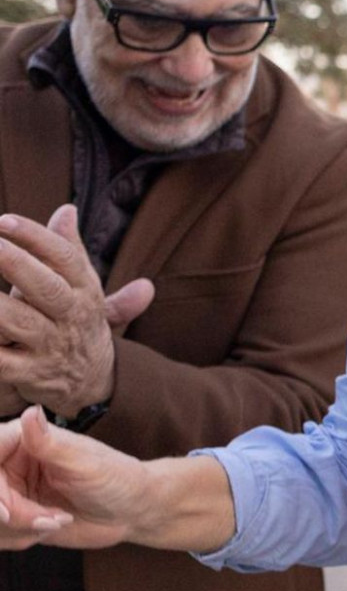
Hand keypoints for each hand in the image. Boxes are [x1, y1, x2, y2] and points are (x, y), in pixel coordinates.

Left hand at [0, 206, 153, 414]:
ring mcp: (49, 346)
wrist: (94, 380)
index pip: (65, 258)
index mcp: (85, 290)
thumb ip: (70, 249)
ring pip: (16, 322)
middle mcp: (71, 316)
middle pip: (46, 288)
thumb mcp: (84, 285)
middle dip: (14, 263)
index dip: (35, 238)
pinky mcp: (28, 374)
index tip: (4, 221)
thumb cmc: (77, 321)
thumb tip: (67, 210)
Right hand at [0, 407, 142, 549]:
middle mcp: (9, 463)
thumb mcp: (83, 461)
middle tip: (50, 521)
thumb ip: (49, 443)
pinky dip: (20, 538)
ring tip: (59, 520)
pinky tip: (53, 526)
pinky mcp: (14, 516)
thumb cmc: (116, 477)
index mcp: (22, 438)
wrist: (132, 510)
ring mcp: (9, 490)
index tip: (7, 513)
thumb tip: (31, 411)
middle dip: (13, 516)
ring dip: (19, 529)